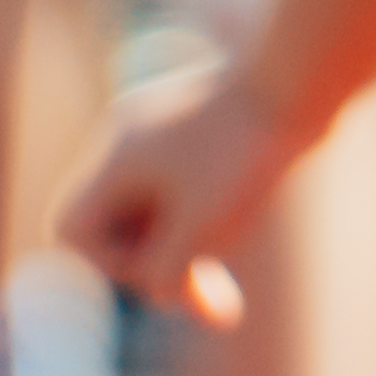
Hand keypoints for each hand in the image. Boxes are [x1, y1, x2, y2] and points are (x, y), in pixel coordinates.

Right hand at [59, 58, 286, 329]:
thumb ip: (165, 273)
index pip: (71, 230)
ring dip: (179, 248)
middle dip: (153, 265)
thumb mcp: (205, 228)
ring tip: (227, 283)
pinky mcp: (196, 131)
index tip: (159, 274)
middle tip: (208, 296)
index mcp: (117, 156)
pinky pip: (178, 189)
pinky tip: (238, 233)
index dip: (106, 268)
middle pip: (112, 225)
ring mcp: (161, 131)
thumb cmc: (251, 152)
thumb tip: (156, 293)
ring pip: (149, 210)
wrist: (303, 79)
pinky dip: (199, 220)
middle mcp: (128, 140)